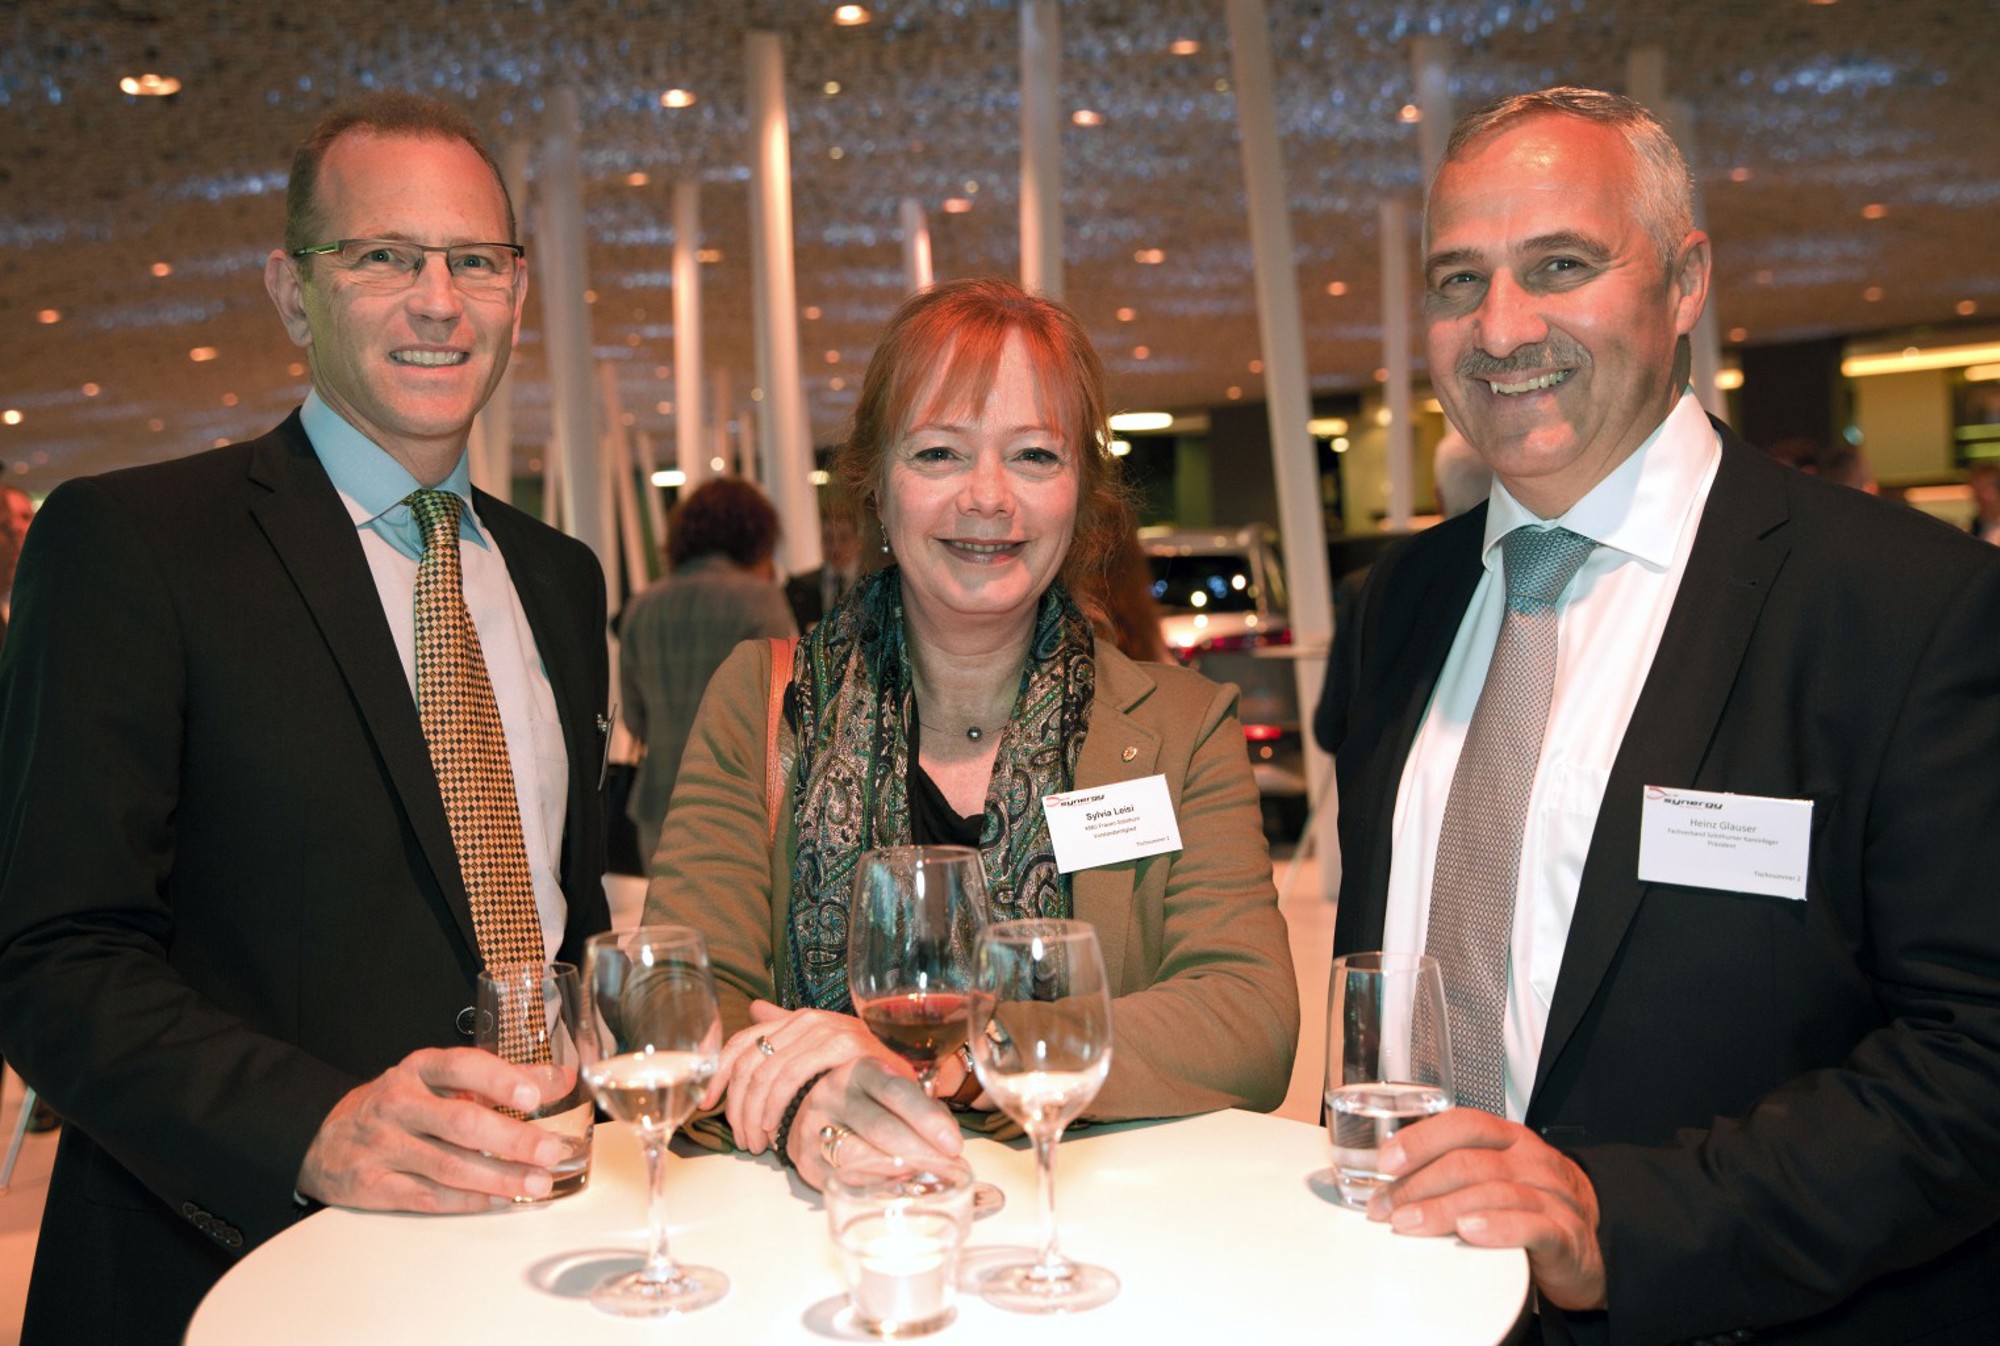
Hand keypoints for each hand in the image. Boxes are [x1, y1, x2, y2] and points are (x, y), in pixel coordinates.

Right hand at [297, 1047, 571, 1211]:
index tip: (534, 1098)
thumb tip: (562, 1079)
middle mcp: (398, 1103)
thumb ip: (503, 1078)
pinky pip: (427, 1196)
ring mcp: (382, 1145)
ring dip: (498, 1177)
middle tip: (551, 1151)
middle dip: (511, 1140)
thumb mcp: (442, 1080)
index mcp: (419, 1069)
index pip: (461, 1067)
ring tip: (538, 1183)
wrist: (326, 1139)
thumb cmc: (401, 1105)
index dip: (499, 1080)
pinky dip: (467, 1201)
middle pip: (460, 1122)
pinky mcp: (372, 1184)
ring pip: (447, 1165)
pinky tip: (500, 1200)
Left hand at [704, 999, 899, 1153]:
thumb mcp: (823, 1051)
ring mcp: (824, 1029)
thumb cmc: (868, 1067)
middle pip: (748, 1062)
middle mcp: (807, 1019)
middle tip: (742, 1139)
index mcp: (796, 1020)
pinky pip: (791, 1076)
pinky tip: (775, 1127)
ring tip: (757, 1143)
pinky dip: (776, 1104)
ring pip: (765, 1073)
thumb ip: (789, 1033)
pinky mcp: (841, 1044)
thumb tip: (753, 1009)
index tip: (707, 1105)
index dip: (718, 1075)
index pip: (741, 1043)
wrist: (917, 1070)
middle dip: (736, 1106)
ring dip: (754, 1114)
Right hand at [788, 1058, 962, 1190]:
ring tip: (927, 1180)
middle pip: (880, 1127)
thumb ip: (922, 1106)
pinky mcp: (806, 1160)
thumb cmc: (867, 1099)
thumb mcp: (891, 1087)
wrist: (810, 1108)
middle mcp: (833, 1095)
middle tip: (949, 1169)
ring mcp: (815, 1128)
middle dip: (921, 1152)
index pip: (896, 1091)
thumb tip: (949, 1140)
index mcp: (860, 1070)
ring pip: (859, 1157)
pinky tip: (898, 1188)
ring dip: (899, 1173)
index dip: (928, 1119)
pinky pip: (845, 1179)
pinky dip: (876, 1187)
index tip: (954, 1144)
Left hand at [1369, 1108, 1606, 1310]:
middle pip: (1469, 1161)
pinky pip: (1530, 1225)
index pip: (1465, 1124)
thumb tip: (1390, 1179)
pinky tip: (1465, 1231)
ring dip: (1441, 1208)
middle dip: (1418, 1183)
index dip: (1422, 1139)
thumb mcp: (1497, 1179)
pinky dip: (1495, 1227)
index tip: (1386, 1162)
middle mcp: (1533, 1161)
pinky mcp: (1566, 1235)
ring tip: (1407, 1223)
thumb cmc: (1532, 1211)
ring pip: (1493, 1191)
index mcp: (1511, 1139)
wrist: (1590, 1252)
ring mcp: (1554, 1196)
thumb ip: (1454, 1171)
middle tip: (1384, 1207)